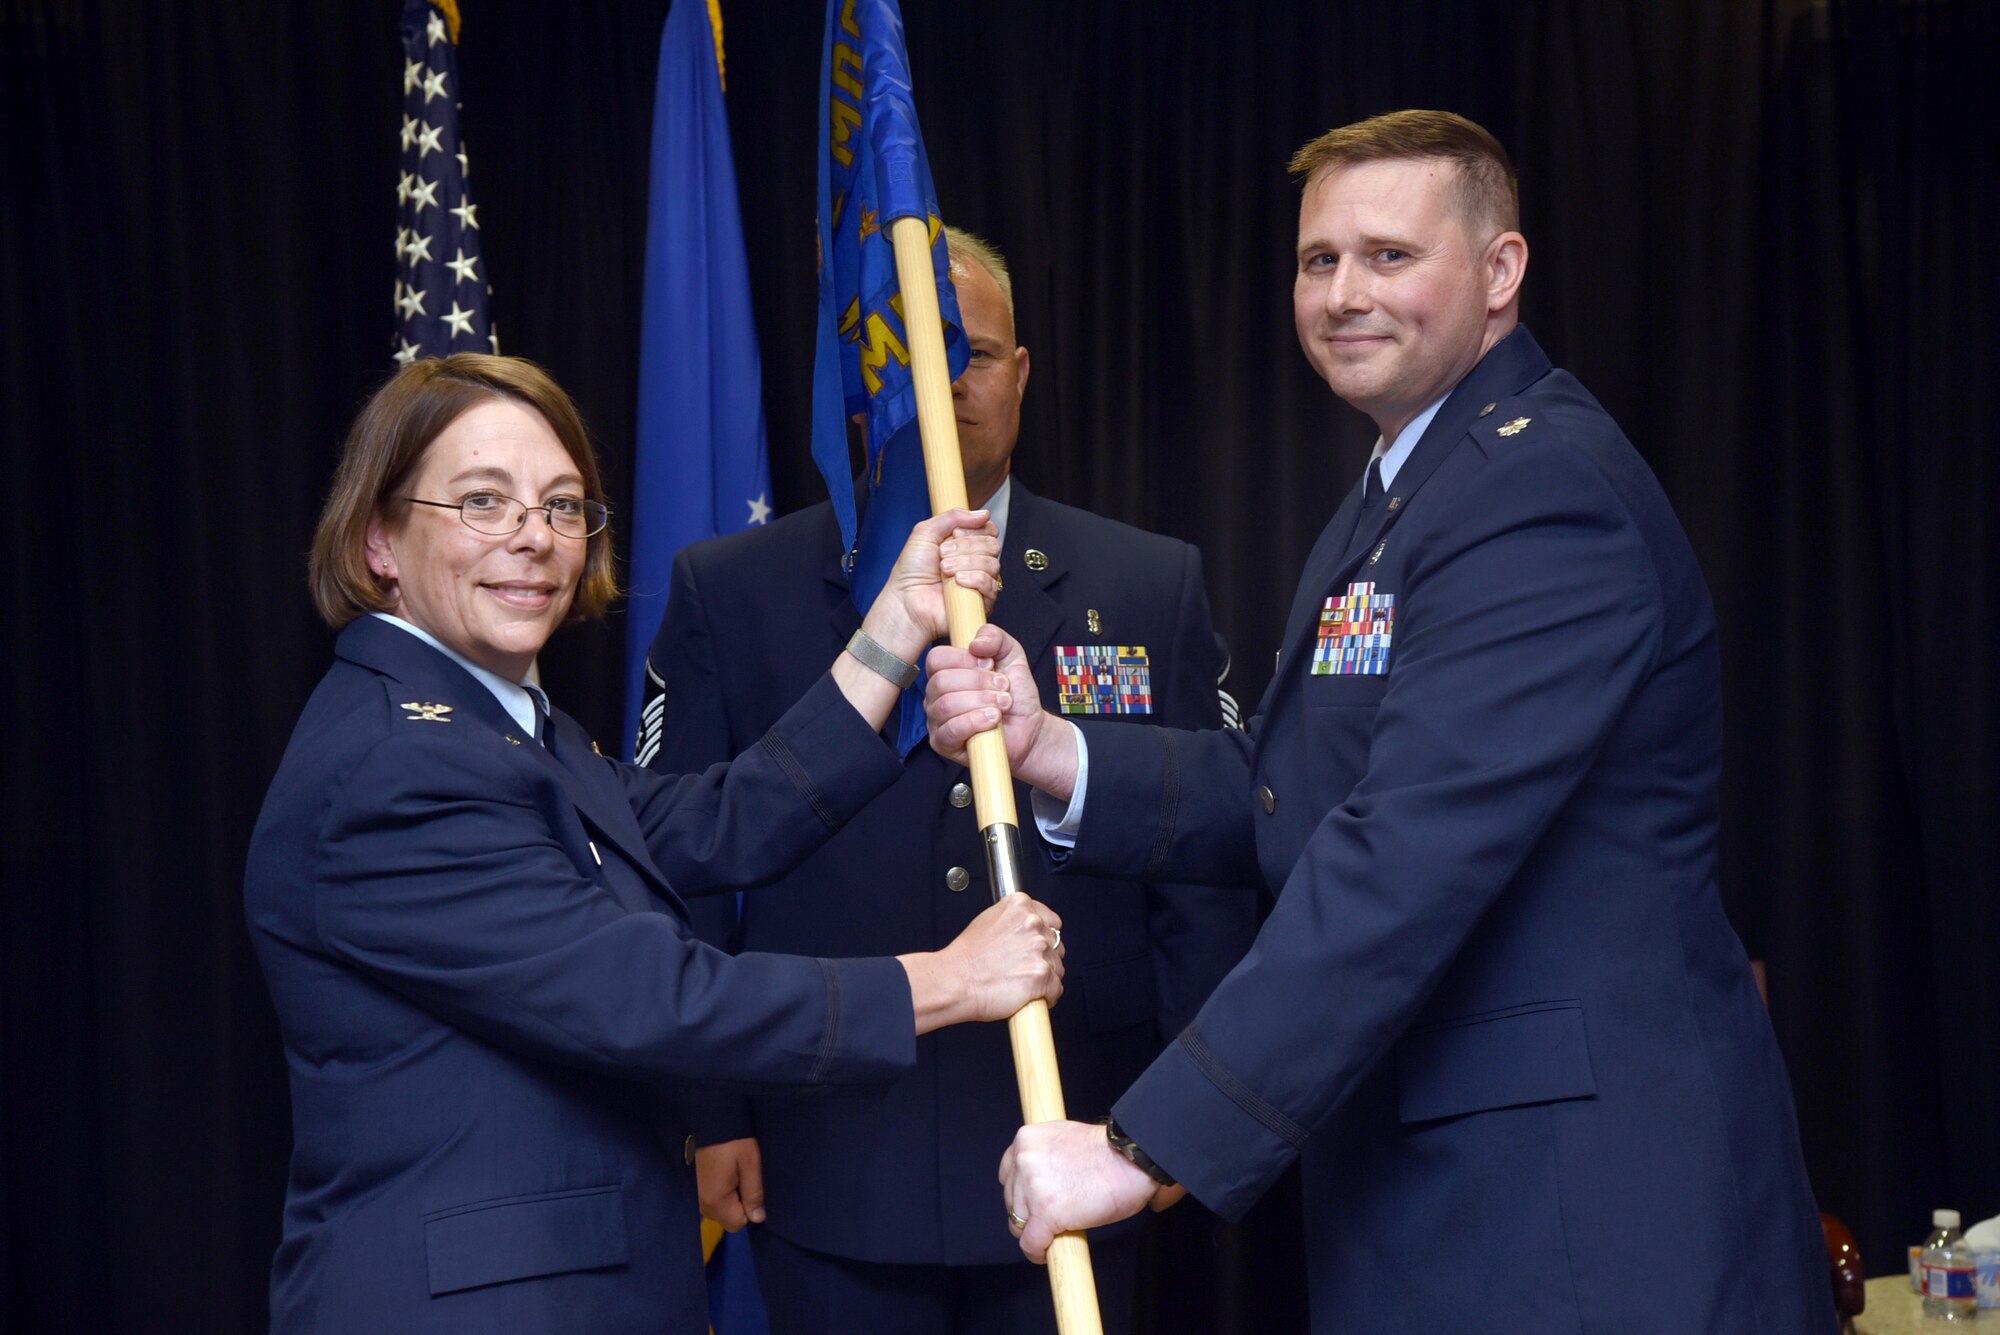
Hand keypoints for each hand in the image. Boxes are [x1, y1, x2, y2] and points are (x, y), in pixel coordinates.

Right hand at [694, 1137, 765, 1230]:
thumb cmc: (732, 1140)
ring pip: (720, 1209)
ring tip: (733, 1171)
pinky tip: (723, 1171)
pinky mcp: (694, 1186)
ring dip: (730, 1196)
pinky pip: (712, 1199)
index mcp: (715, 1201)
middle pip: (727, 1218)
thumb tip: (758, 1218)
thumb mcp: (750, 1164)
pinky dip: (720, 1190)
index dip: (750, 1208)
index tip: (750, 1185)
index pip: (738, 1223)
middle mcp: (701, 1203)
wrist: (709, 1118)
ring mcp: (696, 1195)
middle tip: (742, 1176)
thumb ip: (754, 1193)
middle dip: (739, 1203)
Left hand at [860, 508, 1000, 663]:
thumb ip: (952, 516)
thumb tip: (983, 513)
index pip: (989, 530)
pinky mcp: (982, 601)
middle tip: (943, 554)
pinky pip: (991, 584)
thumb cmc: (911, 572)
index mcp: (965, 545)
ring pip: (992, 563)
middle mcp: (975, 562)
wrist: (905, 601)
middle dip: (966, 546)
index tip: (954, 534)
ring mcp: (980, 582)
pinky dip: (973, 579)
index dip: (974, 529)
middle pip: (992, 544)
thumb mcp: (925, 532)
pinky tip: (957, 581)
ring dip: (965, 562)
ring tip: (944, 570)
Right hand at [900, 893, 1063, 1034]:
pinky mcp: (1042, 974)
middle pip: (1056, 945)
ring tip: (1023, 984)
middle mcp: (1032, 923)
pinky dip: (1047, 997)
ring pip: (1057, 968)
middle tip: (1025, 968)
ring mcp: (1039, 949)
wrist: (955, 982)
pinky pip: (1056, 989)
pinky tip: (1030, 997)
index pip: (1052, 920)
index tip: (1037, 948)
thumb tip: (1027, 930)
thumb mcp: (987, 921)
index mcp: (1020, 906)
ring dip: (1046, 978)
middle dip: (1045, 958)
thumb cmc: (965, 958)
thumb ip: (1013, 921)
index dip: (1045, 938)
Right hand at [925, 624, 1078, 799]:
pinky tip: (993, 719)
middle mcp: (935, 694)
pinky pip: (950, 730)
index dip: (964, 660)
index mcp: (946, 671)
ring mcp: (936, 719)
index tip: (990, 665)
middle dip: (979, 683)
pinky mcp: (943, 743)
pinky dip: (975, 722)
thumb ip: (994, 637)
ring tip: (1002, 704)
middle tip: (1003, 688)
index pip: (937, 658)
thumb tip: (975, 643)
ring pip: (946, 705)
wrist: (1029, 727)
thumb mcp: (1011, 654)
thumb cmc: (1016, 693)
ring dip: (981, 702)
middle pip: (941, 682)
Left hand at [999, 1120, 1163, 1262]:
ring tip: (1055, 1234)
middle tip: (1050, 1220)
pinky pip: (1030, 1244)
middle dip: (1029, 1213)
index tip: (1033, 1203)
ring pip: (1019, 1224)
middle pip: (1011, 1201)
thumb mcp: (1064, 1138)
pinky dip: (1037, 1253)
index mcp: (1026, 1139)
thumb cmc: (1109, 1151)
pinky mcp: (1045, 1213)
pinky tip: (1047, 1253)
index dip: (1021, 1193)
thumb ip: (1046, 1155)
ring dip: (1035, 1232)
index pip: (1007, 1174)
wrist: (1131, 1159)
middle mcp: (1023, 1160)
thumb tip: (1044, 1179)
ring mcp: (1032, 1187)